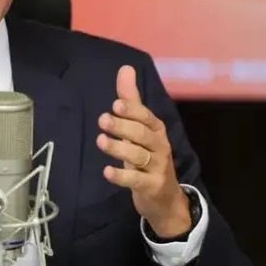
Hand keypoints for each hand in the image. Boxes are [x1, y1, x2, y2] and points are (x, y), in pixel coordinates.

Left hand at [96, 65, 190, 237]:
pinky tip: (107, 171)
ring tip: (100, 140)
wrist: (165, 198)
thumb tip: (125, 68)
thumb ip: (131, 100)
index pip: (146, 117)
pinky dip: (122, 176)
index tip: (116, 104)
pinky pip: (136, 180)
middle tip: (103, 120)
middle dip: (123, 126)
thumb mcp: (139, 128)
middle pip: (143, 134)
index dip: (132, 110)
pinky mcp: (151, 187)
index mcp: (156, 129)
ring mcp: (157, 168)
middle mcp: (159, 146)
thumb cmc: (148, 157)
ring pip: (138, 156)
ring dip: (119, 148)